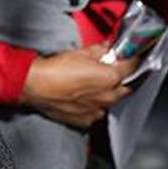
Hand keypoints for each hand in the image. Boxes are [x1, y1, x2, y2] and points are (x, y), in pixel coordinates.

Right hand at [20, 44, 140, 128]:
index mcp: (110, 78)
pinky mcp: (85, 120)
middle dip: (123, 78)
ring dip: (108, 93)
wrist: (33, 85)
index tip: (133, 56)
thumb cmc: (53, 69)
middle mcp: (108, 97)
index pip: (133, 66)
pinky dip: (94, 105)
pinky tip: (83, 97)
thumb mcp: (79, 52)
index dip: (134, 59)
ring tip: (93, 84)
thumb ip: (100, 50)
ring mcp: (97, 110)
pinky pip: (97, 112)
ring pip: (111, 101)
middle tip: (112, 70)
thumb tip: (108, 48)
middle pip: (127, 87)